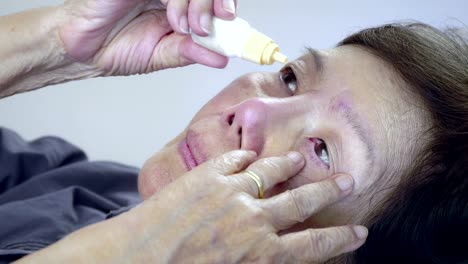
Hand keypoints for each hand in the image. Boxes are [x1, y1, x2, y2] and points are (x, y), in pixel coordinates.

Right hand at [58, 0, 236, 75]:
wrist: (83, 50)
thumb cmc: (117, 49)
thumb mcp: (162, 56)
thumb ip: (191, 52)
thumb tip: (221, 58)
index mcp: (179, 8)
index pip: (210, 0)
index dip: (225, 4)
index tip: (230, 20)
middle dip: (214, 2)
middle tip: (206, 25)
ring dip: (194, 2)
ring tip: (181, 26)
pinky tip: (169, 12)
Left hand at [116, 150, 366, 262]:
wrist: (134, 260)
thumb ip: (262, 263)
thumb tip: (279, 257)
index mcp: (262, 255)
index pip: (315, 245)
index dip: (341, 239)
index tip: (360, 231)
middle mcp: (254, 221)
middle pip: (303, 202)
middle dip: (329, 192)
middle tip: (348, 180)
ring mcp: (231, 193)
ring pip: (272, 172)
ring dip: (289, 165)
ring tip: (301, 158)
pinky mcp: (207, 176)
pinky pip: (234, 161)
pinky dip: (245, 157)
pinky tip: (251, 154)